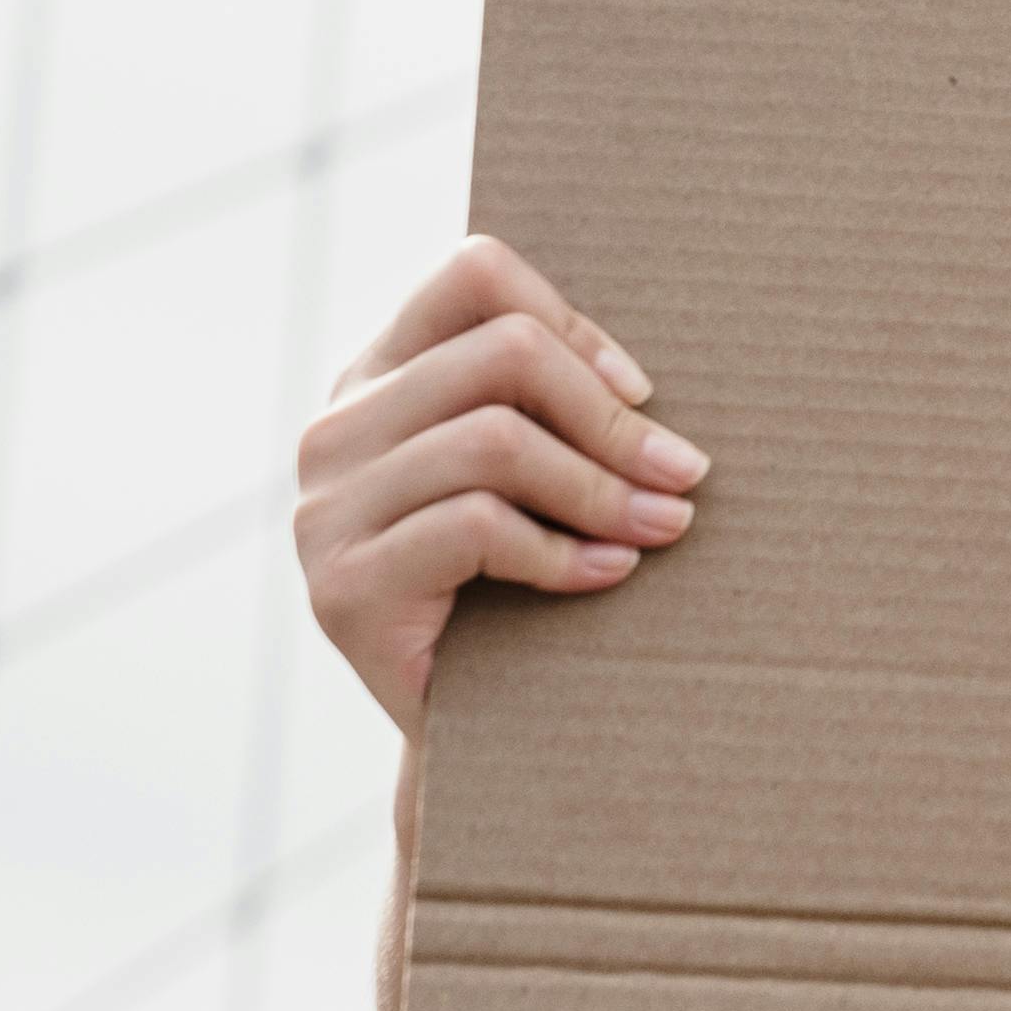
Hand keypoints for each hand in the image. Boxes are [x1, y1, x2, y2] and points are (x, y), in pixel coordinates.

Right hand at [299, 235, 701, 735]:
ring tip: (666, 526)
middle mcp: (337, 430)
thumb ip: (553, 404)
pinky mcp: (343, 587)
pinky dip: (562, 551)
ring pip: (495, 440)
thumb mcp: (536, 472)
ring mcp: (326, 509)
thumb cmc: (525, 583)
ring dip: (604, 487)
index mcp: (381, 377)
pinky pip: (476, 527)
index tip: (638, 391)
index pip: (474, 275)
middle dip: (612, 416)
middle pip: (504, 353)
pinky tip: (608, 573)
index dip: (573, 320)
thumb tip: (644, 380)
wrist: (478, 735)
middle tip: (685, 473)